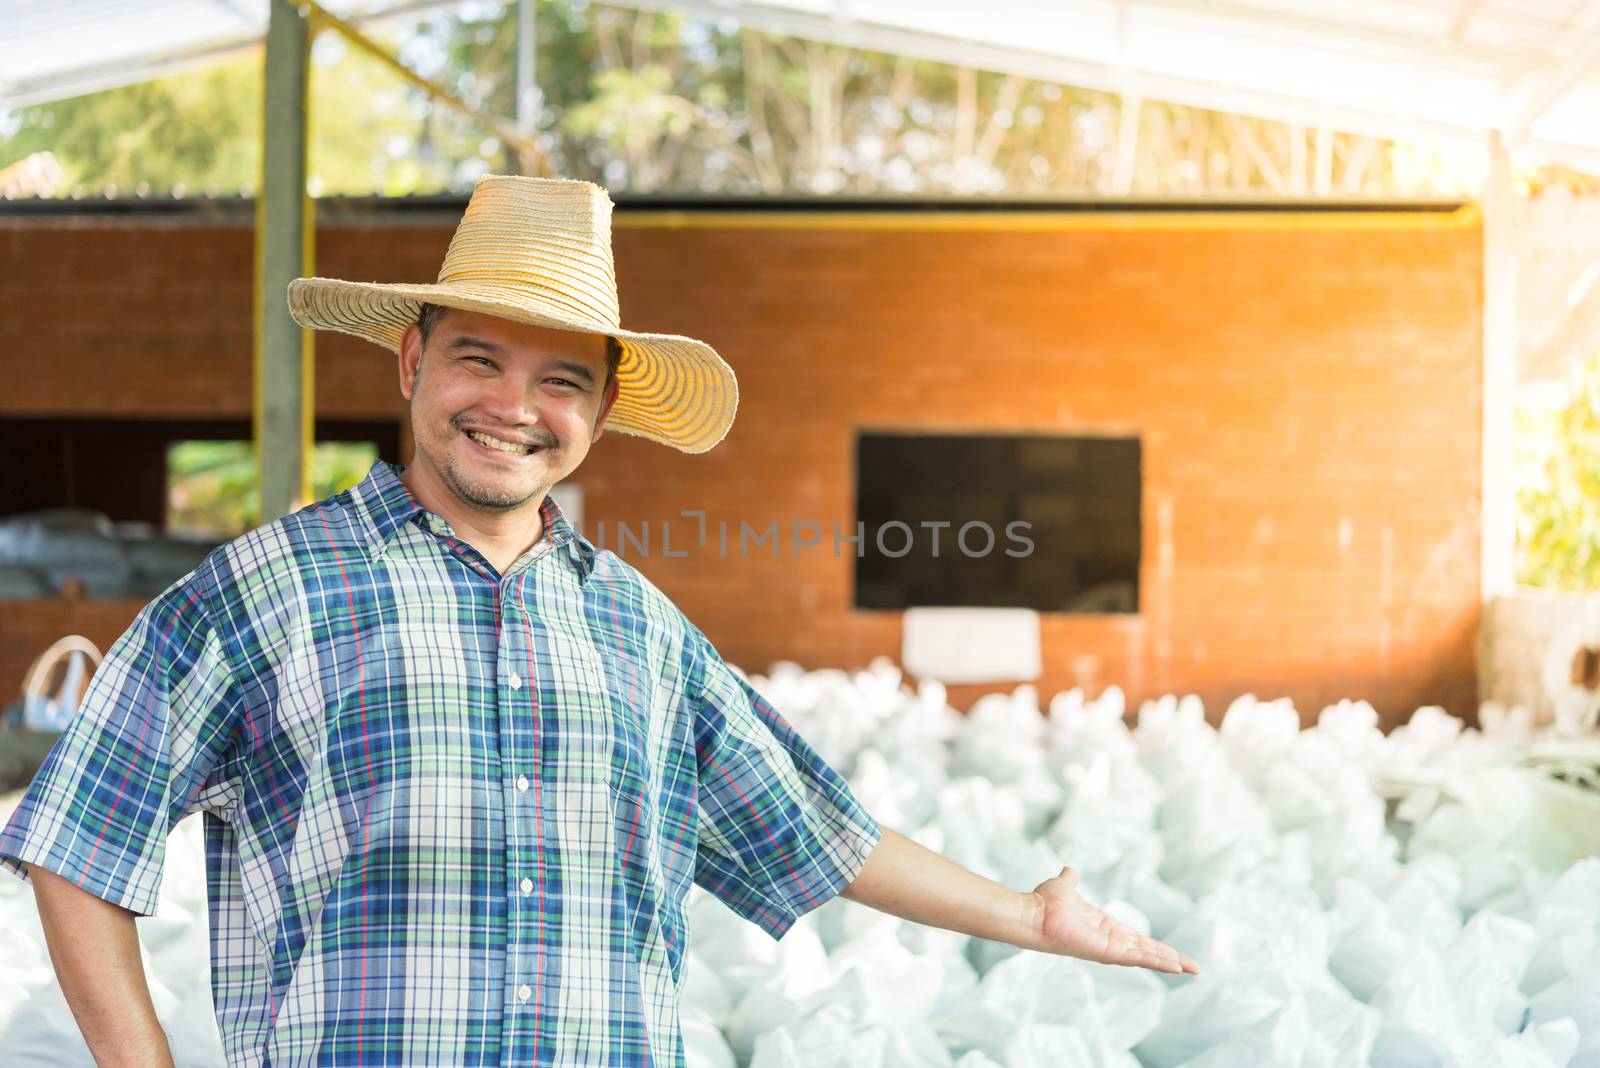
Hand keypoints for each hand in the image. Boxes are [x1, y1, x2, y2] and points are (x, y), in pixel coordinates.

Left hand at [1027, 865, 1198, 974]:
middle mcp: (1110, 940)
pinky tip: (1174, 967)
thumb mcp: (1065, 887)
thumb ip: (1070, 880)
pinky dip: (1156, 962)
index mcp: (1104, 926)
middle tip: (1194, 967)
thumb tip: (1069, 870)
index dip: (1156, 946)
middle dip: (1171, 958)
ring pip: (1147, 956)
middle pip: (1148, 950)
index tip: (1173, 953)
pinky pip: (1137, 958)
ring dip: (1169, 962)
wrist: (1032, 913)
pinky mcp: (1106, 952)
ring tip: (1192, 969)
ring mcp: (1109, 948)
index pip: (1137, 939)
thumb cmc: (1045, 904)